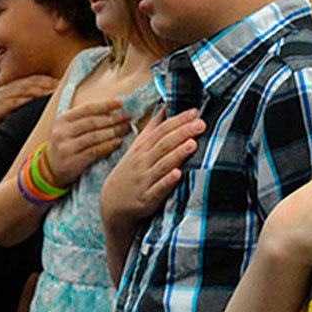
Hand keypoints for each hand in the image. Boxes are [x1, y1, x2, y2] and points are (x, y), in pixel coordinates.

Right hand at [0, 75, 58, 123]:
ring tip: (53, 90)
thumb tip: (45, 102)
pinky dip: (24, 100)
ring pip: (23, 89)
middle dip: (46, 82)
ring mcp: (1, 98)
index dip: (47, 79)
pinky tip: (34, 99)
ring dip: (39, 89)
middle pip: (30, 82)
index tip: (62, 81)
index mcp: (12, 89)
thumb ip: (24, 103)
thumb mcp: (11, 108)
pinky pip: (12, 102)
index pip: (32, 80)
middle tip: (62, 84)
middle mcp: (7, 90)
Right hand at [42, 99, 131, 186]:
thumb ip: (85, 119)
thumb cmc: (65, 145)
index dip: (105, 105)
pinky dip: (108, 146)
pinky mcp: (72, 162)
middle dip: (113, 119)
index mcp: (62, 119)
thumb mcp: (68, 128)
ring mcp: (66, 147)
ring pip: (95, 136)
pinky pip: (94, 151)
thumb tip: (113, 111)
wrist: (50, 169)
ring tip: (126, 129)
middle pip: (93, 122)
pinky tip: (118, 142)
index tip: (121, 104)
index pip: (87, 108)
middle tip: (128, 118)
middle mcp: (62, 132)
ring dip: (114, 132)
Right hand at [100, 106, 205, 228]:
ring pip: (162, 165)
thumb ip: (151, 129)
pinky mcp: (147, 199)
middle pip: (164, 144)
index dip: (178, 120)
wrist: (111, 203)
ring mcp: (144, 180)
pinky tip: (178, 174)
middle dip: (182, 133)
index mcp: (142, 149)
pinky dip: (167, 181)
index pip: (161, 130)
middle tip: (200, 124)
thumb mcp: (136, 149)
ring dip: (177, 154)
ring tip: (193, 143)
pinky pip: (158, 189)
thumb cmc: (129, 173)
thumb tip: (164, 108)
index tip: (194, 112)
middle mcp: (143, 162)